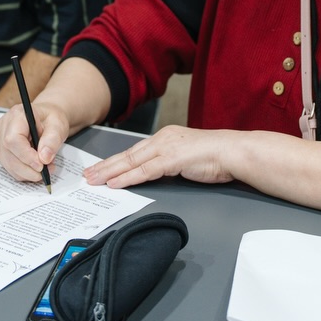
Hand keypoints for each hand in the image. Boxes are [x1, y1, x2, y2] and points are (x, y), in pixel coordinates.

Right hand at [0, 96, 73, 182]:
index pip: (13, 139)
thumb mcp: (58, 125)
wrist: (47, 118)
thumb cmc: (51, 118)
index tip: (41, 164)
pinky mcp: (1, 151)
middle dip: (28, 168)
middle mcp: (4, 126)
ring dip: (27, 173)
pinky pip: (9, 167)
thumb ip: (52, 140)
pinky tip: (35, 169)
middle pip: (8, 154)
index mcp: (17, 115)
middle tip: (46, 171)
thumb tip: (44, 158)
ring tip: (45, 169)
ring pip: (8, 164)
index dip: (26, 155)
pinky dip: (23, 173)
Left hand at [85, 125, 241, 188]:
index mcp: (165, 137)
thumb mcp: (186, 157)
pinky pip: (145, 170)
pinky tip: (115, 183)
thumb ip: (170, 162)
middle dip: (105, 166)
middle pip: (127, 155)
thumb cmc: (215, 156)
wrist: (233, 151)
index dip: (115, 161)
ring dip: (110, 172)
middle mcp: (162, 139)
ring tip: (94, 180)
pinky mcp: (172, 159)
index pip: (134, 151)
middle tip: (88, 175)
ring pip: (131, 162)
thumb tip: (156, 172)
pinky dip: (128, 177)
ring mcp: (166, 148)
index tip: (100, 168)